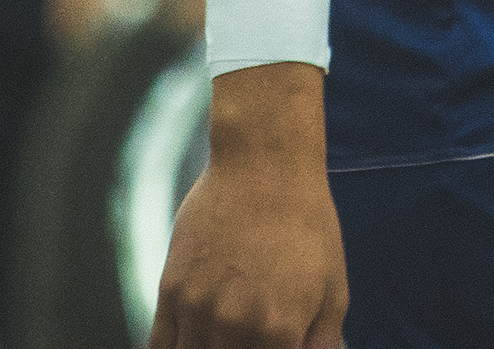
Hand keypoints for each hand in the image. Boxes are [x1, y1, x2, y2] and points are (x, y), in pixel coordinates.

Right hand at [149, 68, 345, 348]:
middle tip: (248, 339)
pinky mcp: (171, 290)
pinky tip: (192, 344)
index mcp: (280, 331)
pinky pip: (160, 347)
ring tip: (223, 339)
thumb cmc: (307, 223)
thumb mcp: (333, 286)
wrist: (264, 163)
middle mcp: (235, 327)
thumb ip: (321, 342)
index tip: (277, 347)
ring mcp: (198, 309)